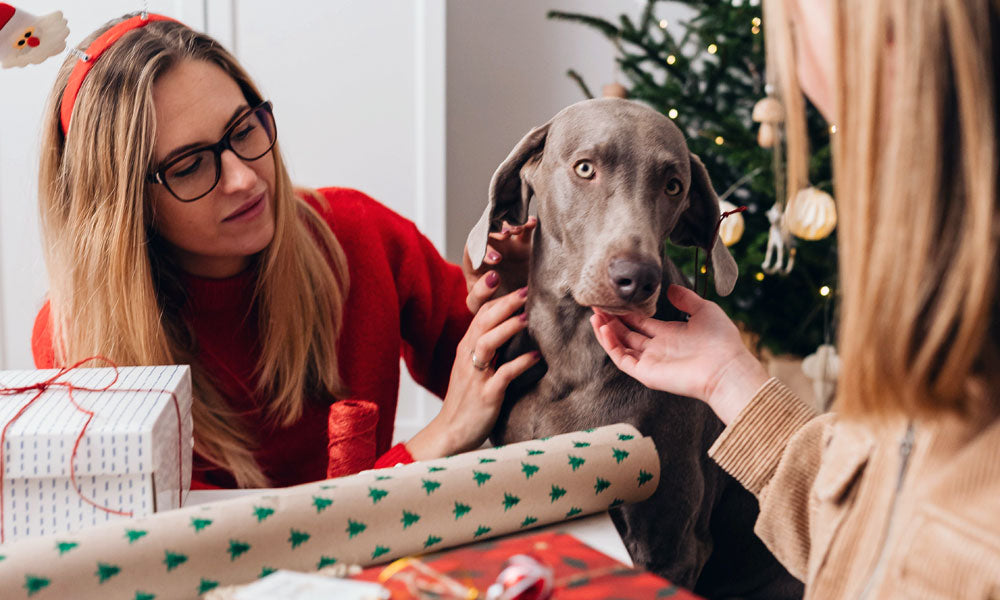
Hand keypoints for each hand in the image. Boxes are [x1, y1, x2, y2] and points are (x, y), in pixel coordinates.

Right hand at [407, 286, 540, 458]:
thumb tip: (509, 330)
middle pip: (484, 321)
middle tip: (527, 290)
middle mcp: (468, 358)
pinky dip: (520, 363)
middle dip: (505, 304)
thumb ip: (486, 349)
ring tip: (528, 317)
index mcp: (466, 349)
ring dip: (509, 327)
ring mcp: (476, 376)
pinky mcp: (486, 395)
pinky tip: (536, 356)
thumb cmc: (465, 401)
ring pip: (488, 342)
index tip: (517, 285)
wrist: (450, 433)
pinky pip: (503, 374)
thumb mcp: (471, 369)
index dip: (498, 298)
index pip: (480, 315)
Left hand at [462, 217, 536, 311]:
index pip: (473, 249)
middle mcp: (488, 251)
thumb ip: (480, 294)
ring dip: (511, 224)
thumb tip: (492, 277)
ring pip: (505, 227)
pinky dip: (527, 223)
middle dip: (496, 231)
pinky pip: (524, 229)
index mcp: (474, 263)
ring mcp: (506, 247)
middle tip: (506, 235)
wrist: (514, 309)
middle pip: (488, 232)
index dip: (483, 250)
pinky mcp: (523, 246)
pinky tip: (532, 223)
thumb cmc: (490, 308)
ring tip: (518, 229)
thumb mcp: (480, 305)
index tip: (497, 259)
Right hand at [590, 284, 768, 424]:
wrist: (726, 367)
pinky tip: (604, 328)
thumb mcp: (705, 310)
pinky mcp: (646, 373)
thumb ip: (686, 299)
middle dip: (610, 319)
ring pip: (620, 345)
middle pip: (626, 333)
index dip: (625, 311)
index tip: (612, 298)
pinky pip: (622, 359)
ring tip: (594, 314)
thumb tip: (670, 288)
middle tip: (595, 304)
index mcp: (669, 335)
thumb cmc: (721, 341)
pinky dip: (610, 345)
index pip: (639, 322)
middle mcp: (657, 348)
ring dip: (605, 331)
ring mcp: (650, 362)